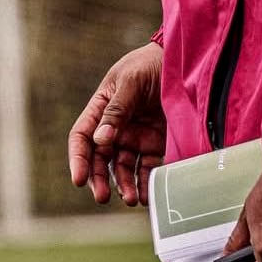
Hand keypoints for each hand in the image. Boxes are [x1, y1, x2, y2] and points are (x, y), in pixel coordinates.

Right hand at [68, 42, 166, 206]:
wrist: (183, 61)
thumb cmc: (150, 64)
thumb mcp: (130, 81)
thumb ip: (116, 110)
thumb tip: (101, 140)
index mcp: (101, 109)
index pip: (82, 137)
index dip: (78, 159)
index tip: (79, 179)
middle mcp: (115, 127)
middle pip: (100, 159)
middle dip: (99, 179)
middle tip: (102, 196)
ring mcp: (135, 138)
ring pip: (123, 169)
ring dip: (124, 185)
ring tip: (131, 199)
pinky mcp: (155, 145)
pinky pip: (147, 168)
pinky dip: (145, 183)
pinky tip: (147, 195)